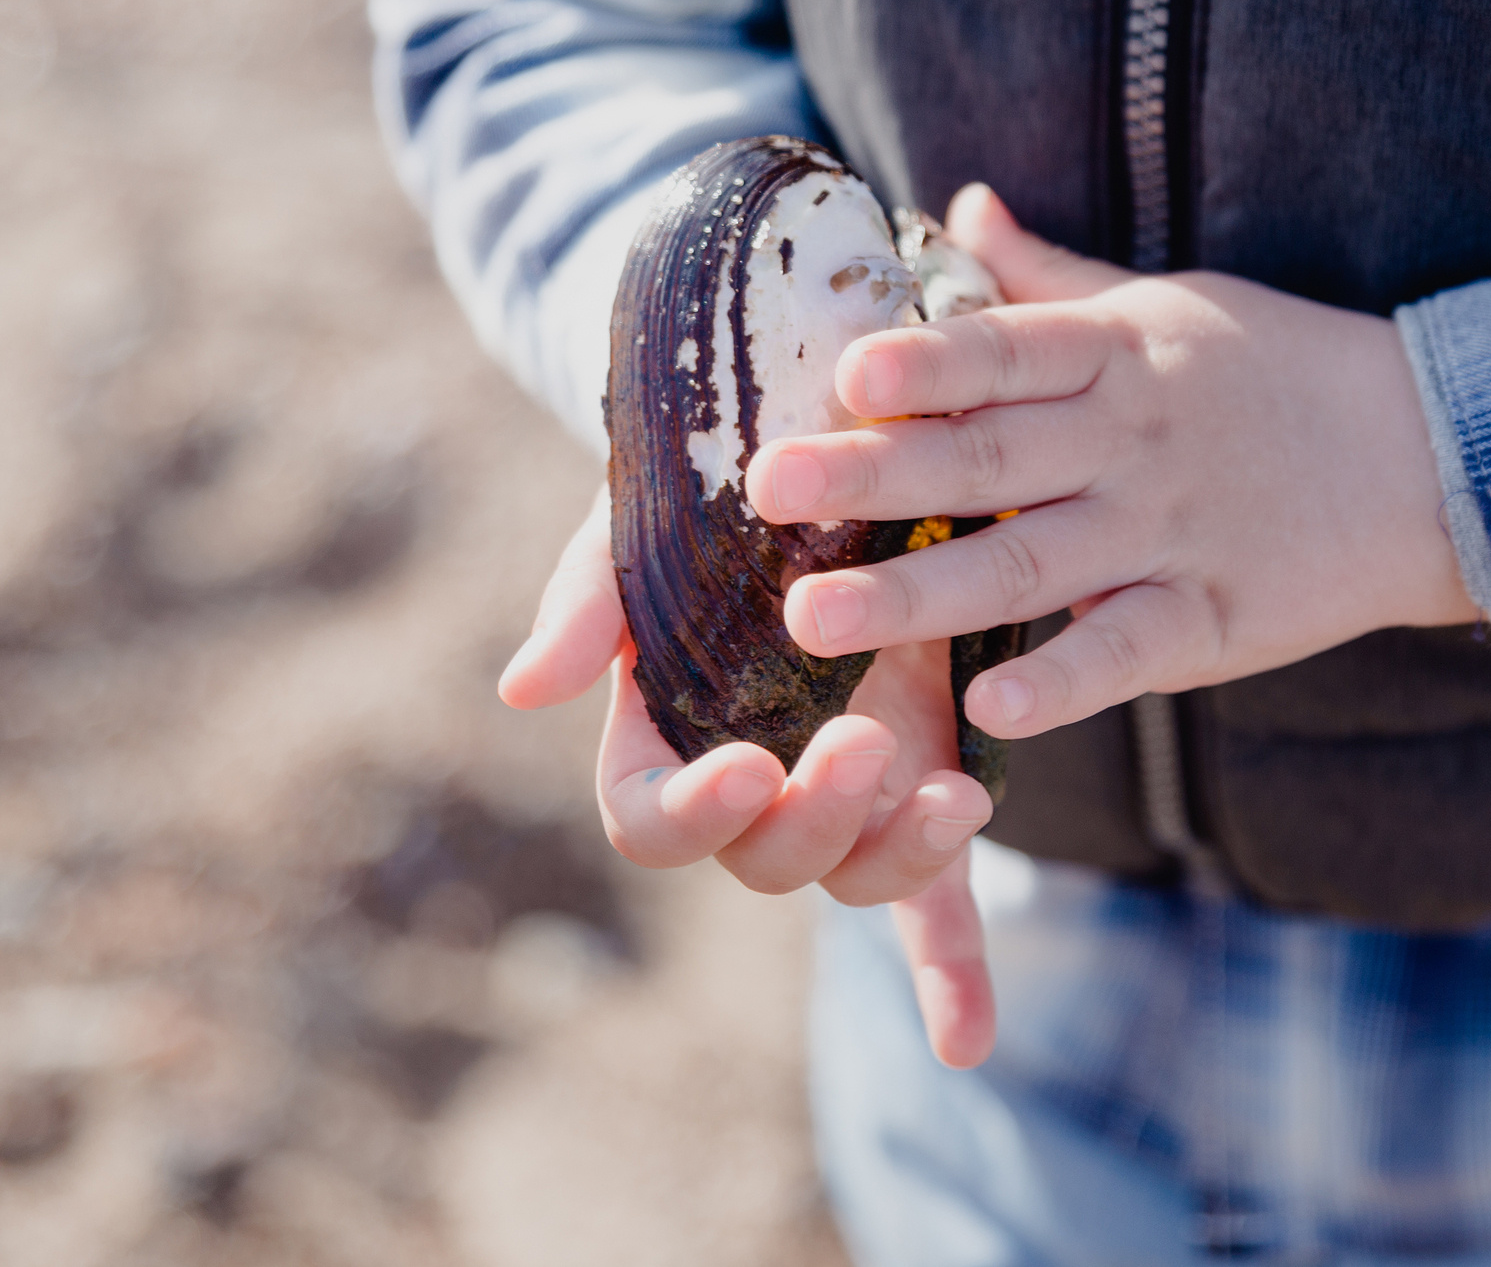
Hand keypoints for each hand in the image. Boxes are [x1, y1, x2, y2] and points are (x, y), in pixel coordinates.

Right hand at [499, 492, 997, 1066]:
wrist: (833, 446)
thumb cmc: (714, 486)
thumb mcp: (645, 522)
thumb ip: (589, 600)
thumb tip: (523, 689)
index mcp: (667, 731)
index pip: (650, 821)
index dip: (693, 814)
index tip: (750, 766)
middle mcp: (751, 780)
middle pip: (763, 860)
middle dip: (814, 822)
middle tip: (868, 741)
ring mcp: (840, 795)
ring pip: (856, 878)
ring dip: (901, 860)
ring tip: (957, 797)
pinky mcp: (922, 786)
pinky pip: (935, 904)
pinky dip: (951, 976)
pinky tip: (967, 1044)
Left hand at [746, 185, 1478, 740]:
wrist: (1436, 456)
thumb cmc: (1278, 369)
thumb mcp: (1168, 303)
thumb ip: (1051, 279)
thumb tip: (960, 205)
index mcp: (1117, 355)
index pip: (1007, 351)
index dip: (927, 361)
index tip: (844, 372)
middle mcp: (1134, 443)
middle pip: (989, 461)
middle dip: (872, 477)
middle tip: (766, 487)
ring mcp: (1172, 536)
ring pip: (1030, 567)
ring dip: (919, 597)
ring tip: (813, 618)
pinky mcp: (1214, 620)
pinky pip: (1126, 653)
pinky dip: (1061, 681)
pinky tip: (985, 709)